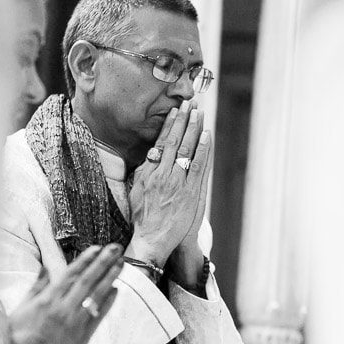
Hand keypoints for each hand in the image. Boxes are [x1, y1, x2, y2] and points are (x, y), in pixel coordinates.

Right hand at [9, 244, 122, 343]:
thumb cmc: (19, 338)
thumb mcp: (21, 309)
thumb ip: (37, 287)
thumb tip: (46, 268)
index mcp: (47, 300)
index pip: (70, 274)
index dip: (85, 260)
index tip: (97, 248)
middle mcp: (64, 308)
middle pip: (88, 280)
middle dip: (103, 262)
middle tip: (116, 248)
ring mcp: (76, 321)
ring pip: (97, 295)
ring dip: (110, 277)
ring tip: (121, 263)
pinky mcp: (84, 335)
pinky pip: (99, 314)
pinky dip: (108, 301)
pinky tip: (116, 289)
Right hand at [126, 100, 213, 266]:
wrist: (152, 240)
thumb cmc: (143, 218)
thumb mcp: (136, 192)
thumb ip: (142, 173)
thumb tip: (148, 157)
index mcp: (148, 173)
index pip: (160, 143)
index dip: (169, 125)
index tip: (175, 111)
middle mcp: (162, 174)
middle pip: (174, 141)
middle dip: (183, 121)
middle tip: (190, 104)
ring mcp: (177, 183)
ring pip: (186, 150)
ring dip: (194, 129)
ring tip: (199, 113)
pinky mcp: (190, 193)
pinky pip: (197, 166)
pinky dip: (202, 149)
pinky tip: (206, 136)